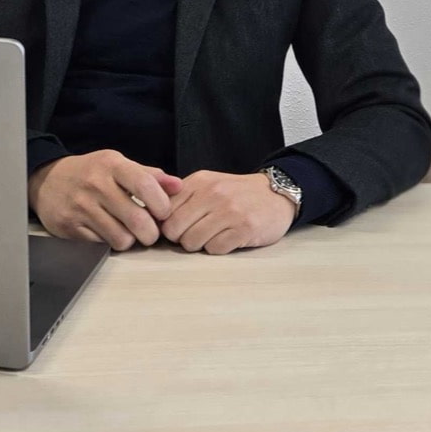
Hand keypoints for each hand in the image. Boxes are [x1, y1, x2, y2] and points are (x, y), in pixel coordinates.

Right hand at [28, 152, 180, 250]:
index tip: (164, 213)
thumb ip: (149, 175)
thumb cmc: (90, 173)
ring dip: (130, 240)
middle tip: (150, 231)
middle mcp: (96, 185)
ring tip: (128, 232)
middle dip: (151, 232)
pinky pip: (102, 245)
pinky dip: (110, 243)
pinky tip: (108, 232)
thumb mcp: (118, 164)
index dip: (162, 205)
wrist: (46, 180)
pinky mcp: (70, 227)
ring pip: (121, 238)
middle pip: (137, 220)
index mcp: (112, 165)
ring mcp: (81, 207)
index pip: (146, 186)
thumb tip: (178, 186)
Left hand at [158, 170, 295, 254]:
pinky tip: (228, 239)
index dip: (167, 224)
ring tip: (212, 236)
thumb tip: (153, 217)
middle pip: (174, 229)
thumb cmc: (237, 194)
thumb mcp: (208, 184)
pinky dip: (218, 249)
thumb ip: (183, 197)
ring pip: (192, 242)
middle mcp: (213, 193)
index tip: (177, 227)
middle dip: (180, 238)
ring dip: (199, 245)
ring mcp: (229, 211)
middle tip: (194, 234)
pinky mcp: (244, 229)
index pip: (164, 210)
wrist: (277, 194)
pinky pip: (215, 249)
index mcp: (199, 182)